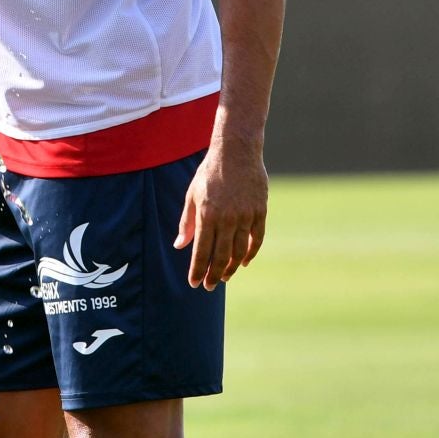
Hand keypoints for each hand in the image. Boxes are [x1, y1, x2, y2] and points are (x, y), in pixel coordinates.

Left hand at [173, 139, 268, 290]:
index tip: (194, 283)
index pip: (201, 251)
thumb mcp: (192, 195)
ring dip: (231, 268)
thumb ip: (186, 222)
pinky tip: (244, 262)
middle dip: (214, 274)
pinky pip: (256, 238)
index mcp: (206, 215)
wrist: (236, 151)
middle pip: (221, 256)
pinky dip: (251, 253)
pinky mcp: (260, 211)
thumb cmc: (209, 173)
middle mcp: (226, 218)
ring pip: (240, 251)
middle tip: (209, 286)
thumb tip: (179, 246)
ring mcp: (245, 215)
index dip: (198, 270)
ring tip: (224, 276)